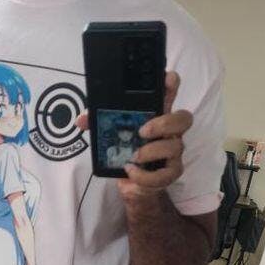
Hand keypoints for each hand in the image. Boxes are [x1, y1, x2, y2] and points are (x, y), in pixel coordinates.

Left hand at [75, 72, 192, 199]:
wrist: (133, 184)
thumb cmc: (127, 153)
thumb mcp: (111, 135)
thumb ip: (97, 123)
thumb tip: (81, 120)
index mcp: (158, 115)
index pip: (171, 94)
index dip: (172, 84)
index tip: (167, 79)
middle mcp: (170, 132)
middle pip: (184, 118)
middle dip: (164, 123)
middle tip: (142, 131)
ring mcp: (173, 152)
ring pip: (175, 147)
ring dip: (151, 153)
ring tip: (132, 158)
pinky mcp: (170, 173)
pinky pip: (164, 175)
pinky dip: (144, 177)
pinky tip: (130, 174)